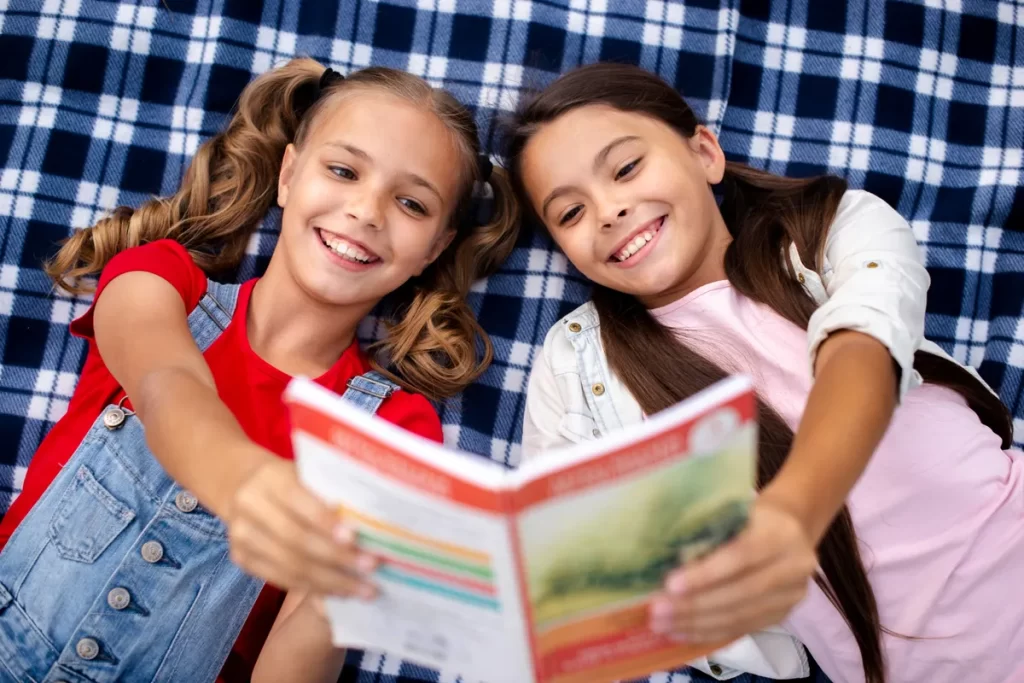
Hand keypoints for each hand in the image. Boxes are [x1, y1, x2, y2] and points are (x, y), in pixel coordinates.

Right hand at [224, 455, 377, 596]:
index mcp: (270, 478)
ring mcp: (241, 535)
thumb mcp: (307, 475)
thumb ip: (329, 495)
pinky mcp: (241, 559)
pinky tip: (338, 592)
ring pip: (289, 565)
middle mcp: (249, 506)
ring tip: (362, 588)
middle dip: (336, 557)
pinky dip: (312, 587)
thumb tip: (368, 527)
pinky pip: (280, 579)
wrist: (243, 484)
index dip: (326, 523)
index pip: (299, 502)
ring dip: (329, 581)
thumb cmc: (291, 479)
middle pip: (295, 539)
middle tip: (370, 567)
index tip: (355, 539)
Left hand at [648, 498, 816, 643]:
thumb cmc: (749, 515)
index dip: (705, 574)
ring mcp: (791, 596)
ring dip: (697, 624)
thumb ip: (708, 532)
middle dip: (694, 605)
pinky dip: (709, 633)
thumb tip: (661, 562)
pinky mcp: (782, 615)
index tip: (670, 585)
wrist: (790, 527)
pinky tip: (682, 633)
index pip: (741, 557)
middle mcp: (794, 567)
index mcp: (781, 533)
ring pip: (740, 616)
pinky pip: (742, 629)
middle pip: (740, 593)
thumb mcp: (732, 510)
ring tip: (663, 625)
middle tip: (657, 612)